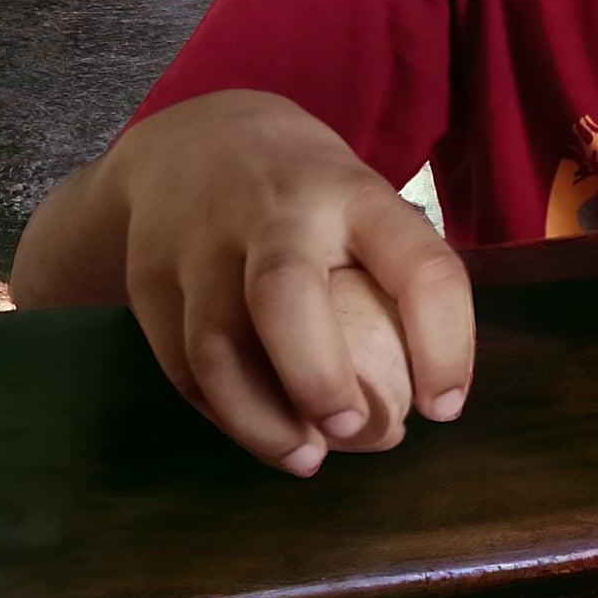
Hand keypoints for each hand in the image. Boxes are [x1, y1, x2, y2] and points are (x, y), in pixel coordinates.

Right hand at [114, 90, 473, 475]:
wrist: (190, 139)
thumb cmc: (306, 192)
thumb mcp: (361, 201)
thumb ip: (389, 279)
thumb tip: (420, 398)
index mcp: (352, 194)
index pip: (415, 262)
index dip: (443, 341)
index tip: (446, 407)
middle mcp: (274, 214)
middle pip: (284, 294)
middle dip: (319, 377)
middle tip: (356, 429)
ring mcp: (201, 247)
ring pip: (215, 347)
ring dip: (263, 420)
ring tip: (307, 458)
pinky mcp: (151, 283)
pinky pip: (183, 369)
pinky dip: (225, 415)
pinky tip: (262, 433)